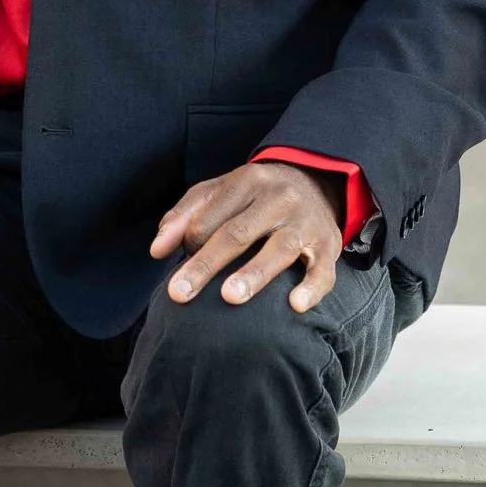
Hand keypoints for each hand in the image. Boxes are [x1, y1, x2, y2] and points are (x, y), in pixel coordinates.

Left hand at [149, 161, 341, 316]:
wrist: (316, 182)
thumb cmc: (254, 196)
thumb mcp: (219, 192)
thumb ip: (185, 216)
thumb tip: (157, 250)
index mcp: (248, 180)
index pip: (211, 215)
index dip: (190, 242)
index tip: (176, 270)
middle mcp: (279, 198)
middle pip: (238, 233)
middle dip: (206, 264)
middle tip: (179, 293)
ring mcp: (306, 222)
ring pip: (280, 249)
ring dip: (254, 273)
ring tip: (230, 297)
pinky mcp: (329, 246)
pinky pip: (323, 270)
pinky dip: (311, 287)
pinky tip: (295, 305)